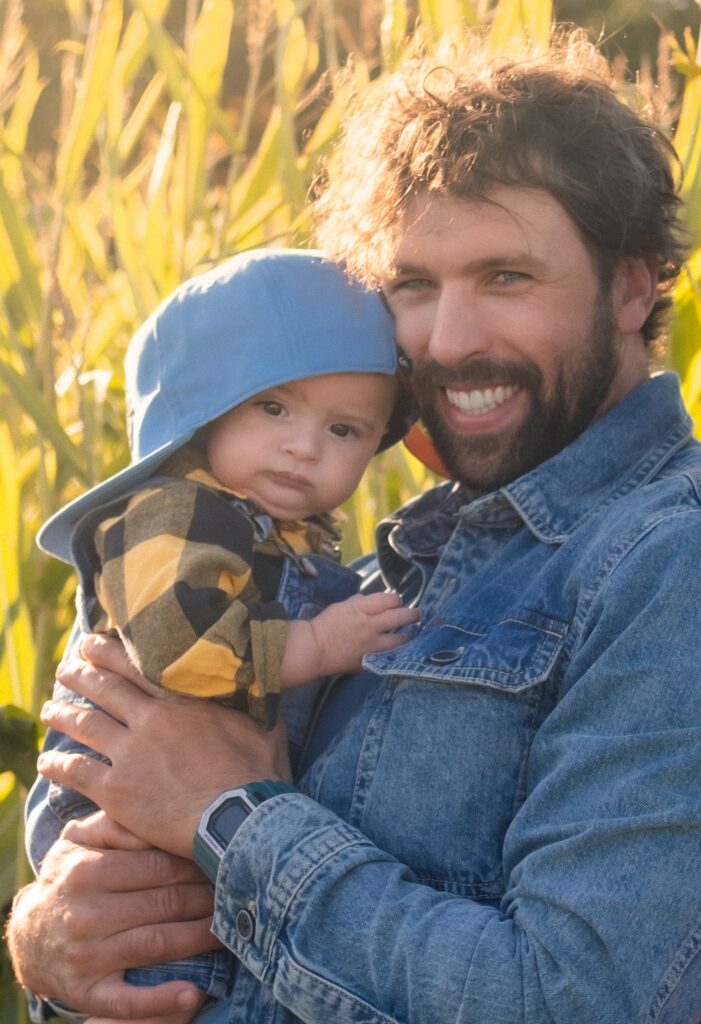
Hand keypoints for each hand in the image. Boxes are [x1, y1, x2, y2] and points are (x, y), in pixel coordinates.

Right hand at [7, 811, 213, 1018]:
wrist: (29, 936)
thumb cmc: (69, 878)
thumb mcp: (78, 841)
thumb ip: (115, 825)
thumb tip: (156, 819)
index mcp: (86, 871)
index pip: (157, 865)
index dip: (195, 864)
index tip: (223, 861)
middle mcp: (86, 914)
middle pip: (164, 903)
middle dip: (206, 897)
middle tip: (236, 892)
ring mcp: (87, 956)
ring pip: (157, 943)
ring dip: (200, 938)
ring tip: (230, 929)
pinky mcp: (87, 992)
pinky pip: (129, 1000)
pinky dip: (162, 1000)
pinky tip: (192, 994)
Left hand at [37, 635, 291, 856]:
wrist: (239, 818)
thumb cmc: (256, 774)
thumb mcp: (262, 724)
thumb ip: (255, 699)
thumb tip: (267, 677)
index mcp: (182, 701)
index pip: (137, 668)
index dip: (110, 653)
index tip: (92, 643)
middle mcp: (150, 720)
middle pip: (105, 690)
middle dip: (81, 676)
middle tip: (66, 670)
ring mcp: (129, 754)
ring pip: (86, 725)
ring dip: (63, 714)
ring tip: (50, 709)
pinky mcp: (117, 790)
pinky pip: (78, 771)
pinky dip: (58, 765)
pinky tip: (46, 763)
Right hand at [281, 591, 419, 685]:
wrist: (314, 650)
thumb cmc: (325, 624)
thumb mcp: (343, 605)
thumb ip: (360, 603)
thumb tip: (373, 602)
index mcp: (361, 608)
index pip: (388, 600)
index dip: (396, 600)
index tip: (396, 602)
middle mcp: (370, 625)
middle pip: (399, 616)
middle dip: (412, 614)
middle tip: (417, 614)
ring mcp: (372, 644)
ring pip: (400, 638)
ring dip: (408, 634)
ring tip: (412, 632)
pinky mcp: (370, 659)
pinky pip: (389, 654)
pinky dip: (396, 650)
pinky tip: (400, 647)